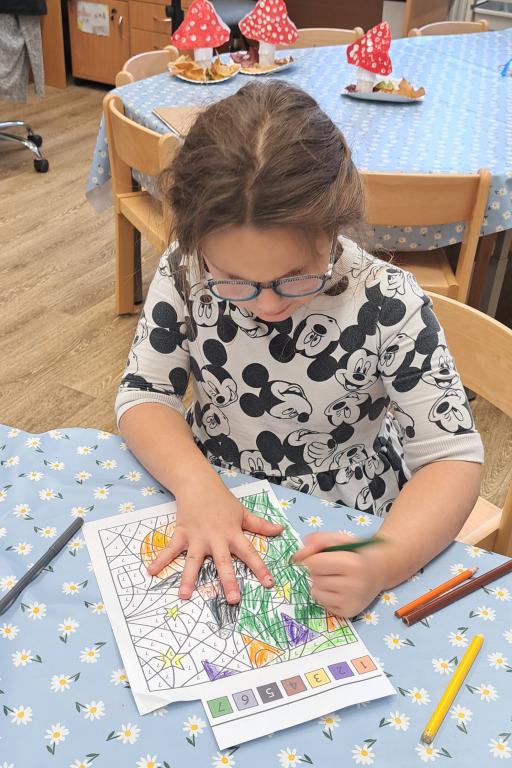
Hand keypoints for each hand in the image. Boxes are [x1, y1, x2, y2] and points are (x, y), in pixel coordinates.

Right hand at [147, 478, 283, 603]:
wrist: (198, 484)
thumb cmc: (222, 500)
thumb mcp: (243, 512)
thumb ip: (260, 525)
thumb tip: (280, 530)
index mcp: (233, 534)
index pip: (250, 553)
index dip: (260, 568)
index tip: (269, 583)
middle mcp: (216, 539)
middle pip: (223, 562)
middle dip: (228, 581)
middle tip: (233, 600)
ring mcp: (197, 538)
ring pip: (194, 561)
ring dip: (188, 578)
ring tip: (184, 595)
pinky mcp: (182, 534)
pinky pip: (171, 549)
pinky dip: (160, 560)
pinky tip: (151, 571)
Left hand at [292, 532, 387, 617]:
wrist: (380, 570)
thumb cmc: (358, 553)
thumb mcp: (341, 539)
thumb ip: (318, 540)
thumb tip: (297, 556)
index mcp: (354, 564)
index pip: (313, 563)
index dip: (313, 557)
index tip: (321, 555)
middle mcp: (354, 586)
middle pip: (314, 577)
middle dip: (318, 569)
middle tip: (334, 566)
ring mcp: (351, 602)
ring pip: (315, 591)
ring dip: (320, 582)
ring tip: (336, 577)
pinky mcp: (348, 613)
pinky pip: (321, 603)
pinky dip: (325, 594)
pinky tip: (339, 589)